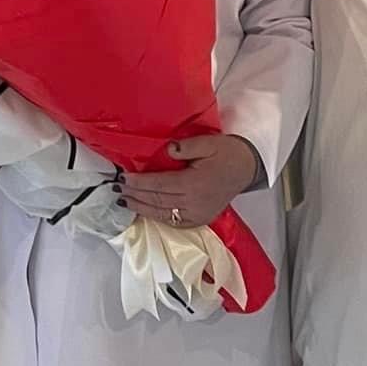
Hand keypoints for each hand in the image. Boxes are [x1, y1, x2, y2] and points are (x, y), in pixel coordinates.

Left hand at [119, 134, 261, 228]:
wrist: (248, 168)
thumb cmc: (227, 153)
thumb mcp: (208, 143)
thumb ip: (186, 147)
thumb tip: (168, 151)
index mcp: (195, 184)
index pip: (160, 185)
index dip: (140, 183)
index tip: (124, 178)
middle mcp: (195, 203)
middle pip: (158, 201)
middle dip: (136, 195)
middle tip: (119, 189)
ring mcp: (198, 214)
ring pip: (164, 214)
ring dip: (142, 208)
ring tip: (126, 201)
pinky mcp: (201, 219)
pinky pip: (175, 222)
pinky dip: (158, 217)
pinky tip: (146, 212)